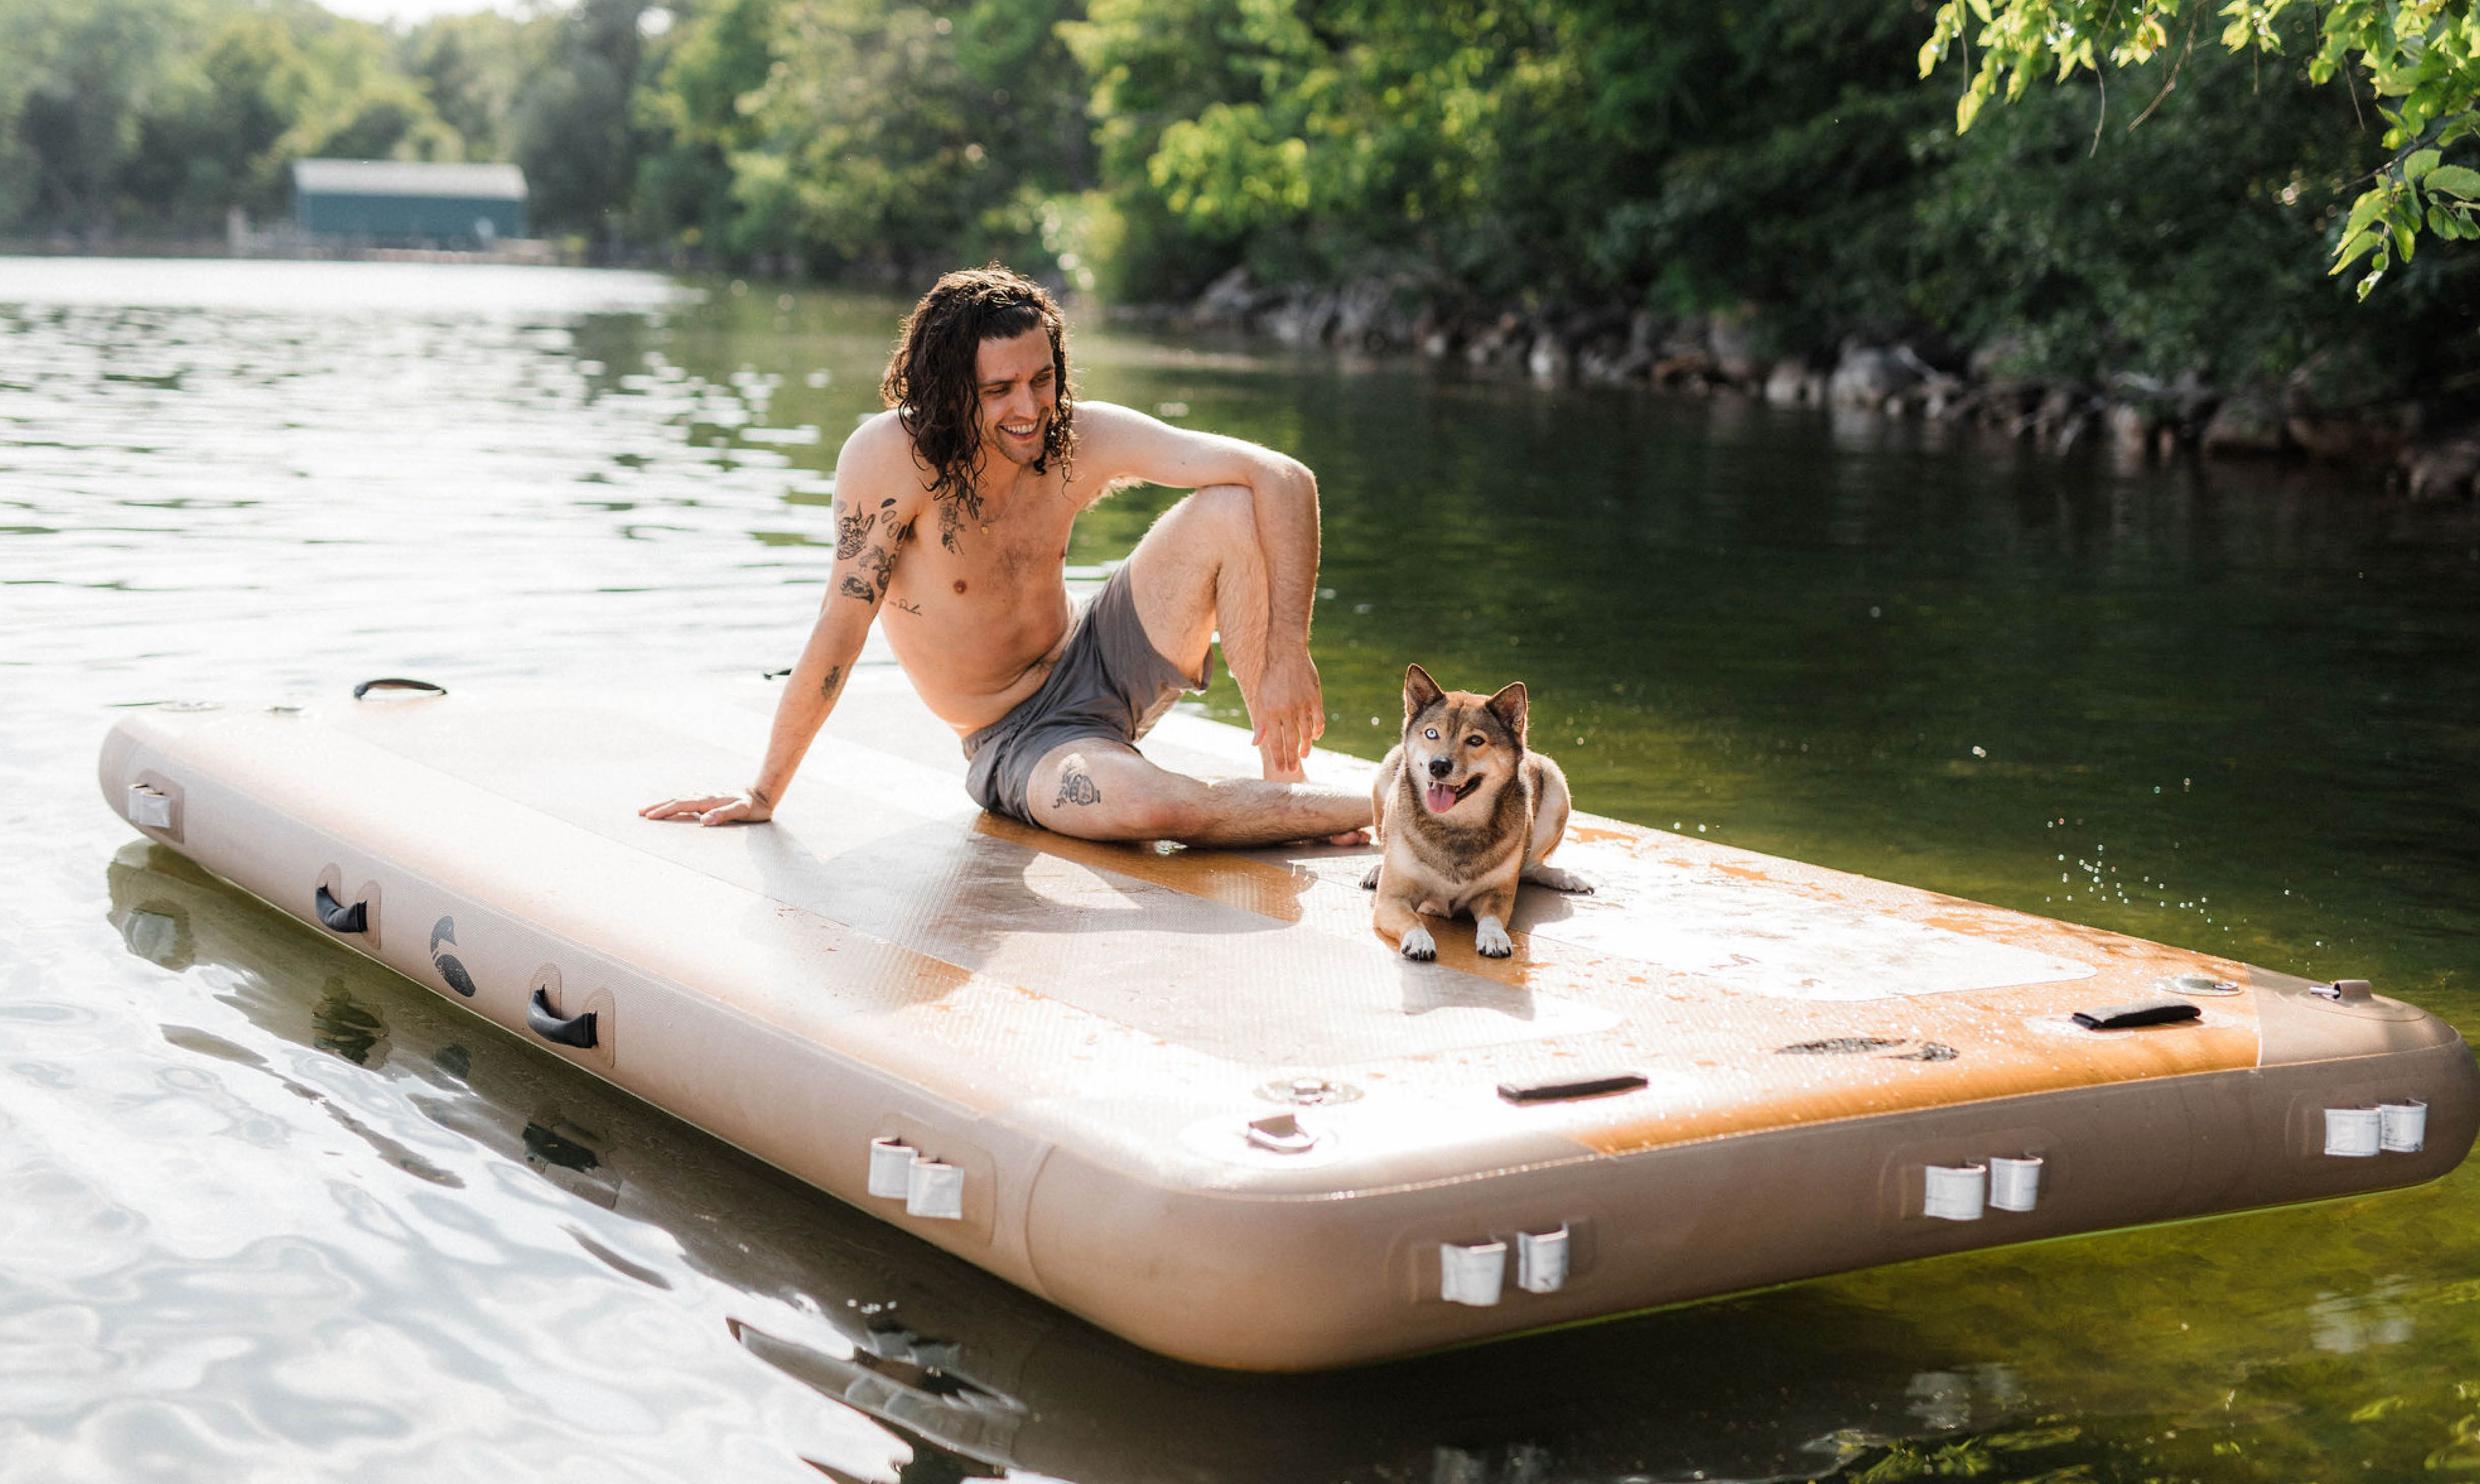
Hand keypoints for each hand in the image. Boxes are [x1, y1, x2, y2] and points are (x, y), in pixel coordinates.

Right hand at [639, 789, 772, 826]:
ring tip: (651, 809)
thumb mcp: (741, 812)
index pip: (681, 805)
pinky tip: (674, 806)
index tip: (650, 816)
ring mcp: (707, 798)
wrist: (762, 795)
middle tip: (641, 813)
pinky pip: (688, 801)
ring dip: (665, 804)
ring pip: (681, 799)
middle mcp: (705, 797)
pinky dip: (676, 803)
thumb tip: (704, 820)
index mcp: (708, 801)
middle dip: (658, 806)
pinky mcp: (710, 800)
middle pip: (676, 800)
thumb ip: (723, 815)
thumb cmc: (753, 807)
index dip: (665, 811)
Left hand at [1250, 650, 1326, 778]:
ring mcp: (1302, 704)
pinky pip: (1319, 719)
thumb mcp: (1261, 699)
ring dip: (1305, 747)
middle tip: (1292, 771)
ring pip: (1306, 733)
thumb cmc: (1270, 677)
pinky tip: (1315, 737)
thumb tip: (1255, 743)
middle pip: (1291, 741)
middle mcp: (1286, 711)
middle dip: (1291, 758)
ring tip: (1304, 756)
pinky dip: (1318, 730)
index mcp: (1270, 712)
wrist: (1286, 653)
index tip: (1280, 769)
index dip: (1278, 757)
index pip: (1275, 741)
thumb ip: (1260, 722)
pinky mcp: (1315, 697)